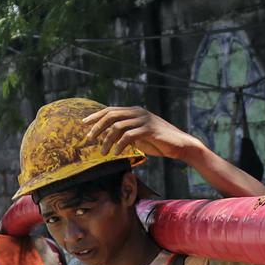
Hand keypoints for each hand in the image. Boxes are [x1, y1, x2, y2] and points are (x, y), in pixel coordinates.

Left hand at [83, 106, 201, 160]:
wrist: (181, 146)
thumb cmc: (160, 142)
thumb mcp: (140, 135)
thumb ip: (127, 132)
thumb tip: (109, 135)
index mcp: (135, 111)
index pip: (110, 110)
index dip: (96, 116)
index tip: (84, 124)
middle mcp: (138, 112)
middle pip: (110, 116)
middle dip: (97, 127)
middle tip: (88, 139)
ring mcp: (144, 120)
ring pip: (117, 127)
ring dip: (107, 140)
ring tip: (103, 152)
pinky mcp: (149, 130)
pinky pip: (128, 136)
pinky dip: (120, 145)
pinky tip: (117, 153)